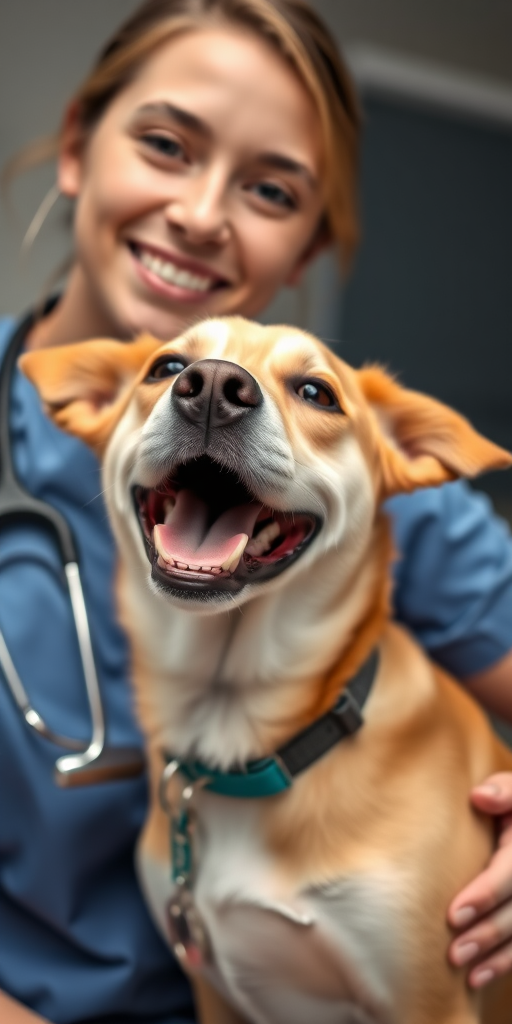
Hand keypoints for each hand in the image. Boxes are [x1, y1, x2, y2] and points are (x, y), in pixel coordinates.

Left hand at [448, 773, 511, 986]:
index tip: (454, 915)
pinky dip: (504, 963)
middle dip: (488, 934)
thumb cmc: (510, 804)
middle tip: (453, 953)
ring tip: (465, 973)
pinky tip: (478, 978)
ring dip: (497, 957)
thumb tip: (480, 797)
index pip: (510, 873)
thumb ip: (502, 791)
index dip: (485, 895)